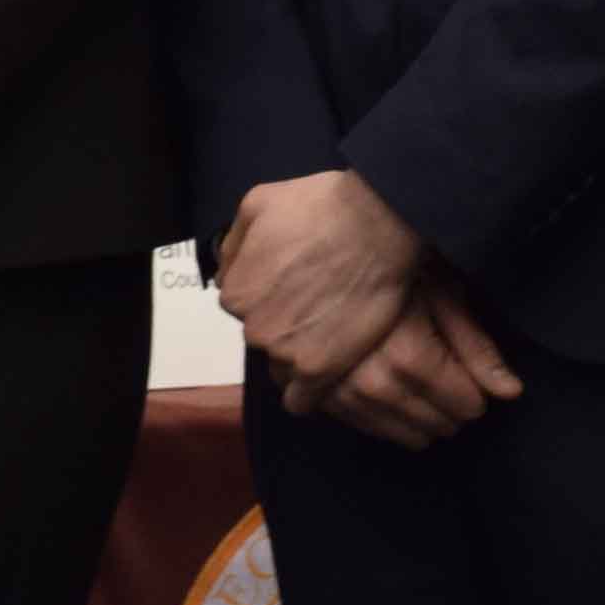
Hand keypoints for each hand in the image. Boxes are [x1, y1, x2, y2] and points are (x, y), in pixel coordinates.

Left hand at [215, 166, 426, 382]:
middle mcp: (252, 327)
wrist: (376, 226)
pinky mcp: (319, 371)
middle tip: (317, 305)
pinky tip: (323, 377)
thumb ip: (235, 245)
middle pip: (264, 333)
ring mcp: (285, 353)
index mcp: (235, 292)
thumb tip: (227, 271)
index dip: (270, 293)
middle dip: (284, 322)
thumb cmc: (319, 208)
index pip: (243, 303)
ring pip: (283, 364)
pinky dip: (308, 393)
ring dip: (300, 353)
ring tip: (330, 333)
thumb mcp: (257, 205)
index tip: (294, 285)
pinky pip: (301, 400)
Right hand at [285, 273, 523, 448]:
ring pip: (394, 431)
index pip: (464, 404)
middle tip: (447, 380)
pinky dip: (377, 419)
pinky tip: (385, 398)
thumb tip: (510, 391)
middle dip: (448, 409)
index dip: (476, 392)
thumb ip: (476, 345)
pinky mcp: (312, 391)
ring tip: (421, 395)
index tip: (471, 375)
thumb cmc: (387, 257)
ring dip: (415, 422)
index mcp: (410, 358)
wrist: (314, 241)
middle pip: (431, 423)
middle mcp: (372, 384)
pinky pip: (356, 424)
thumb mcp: (443, 290)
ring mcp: (337, 392)